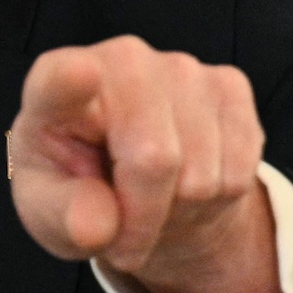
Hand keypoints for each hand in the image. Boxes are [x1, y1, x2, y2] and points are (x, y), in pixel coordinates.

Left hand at [8, 36, 292, 292]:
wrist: (133, 184)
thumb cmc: (78, 189)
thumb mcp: (51, 214)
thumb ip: (64, 217)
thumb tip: (96, 225)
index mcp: (53, 86)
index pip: (59, 79)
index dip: (70, 79)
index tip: (78, 74)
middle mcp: (120, 60)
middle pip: (153, 158)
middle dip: (145, 216)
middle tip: (125, 232)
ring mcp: (180, 66)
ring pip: (202, 173)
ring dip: (182, 208)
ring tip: (156, 198)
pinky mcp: (228, 84)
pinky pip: (240, 171)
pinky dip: (219, 197)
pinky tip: (187, 181)